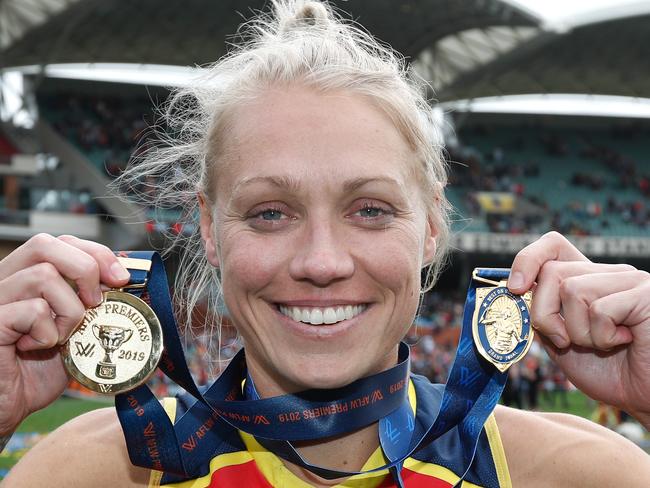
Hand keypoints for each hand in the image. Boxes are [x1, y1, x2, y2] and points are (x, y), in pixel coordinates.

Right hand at [0, 234, 129, 434]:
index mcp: (24, 276)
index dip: (95, 252)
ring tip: (62, 335)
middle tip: (95, 302)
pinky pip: (32, 311)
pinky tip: (39, 348)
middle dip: (85, 268)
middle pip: (45, 244)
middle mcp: (4, 281)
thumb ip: (91, 303)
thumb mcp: (75, 330)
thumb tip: (126, 282)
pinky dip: (48, 333)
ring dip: (69, 310)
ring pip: (43, 276)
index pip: (60, 242)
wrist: (8, 407)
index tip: (120, 278)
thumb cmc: (39, 370)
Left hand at [508, 232, 649, 426]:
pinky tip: (624, 343)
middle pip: (552, 271)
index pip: (552, 246)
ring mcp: (629, 280)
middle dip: (544, 313)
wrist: (645, 397)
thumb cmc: (609, 373)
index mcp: (587, 280)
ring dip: (577, 331)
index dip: (528, 260)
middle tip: (565, 341)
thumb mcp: (562, 342)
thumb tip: (517, 292)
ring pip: (572, 290)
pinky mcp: (645, 294)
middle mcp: (608, 273)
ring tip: (601, 344)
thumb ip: (542, 316)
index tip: (515, 289)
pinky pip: (599, 309)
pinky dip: (602, 336)